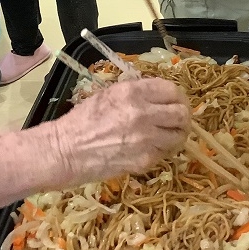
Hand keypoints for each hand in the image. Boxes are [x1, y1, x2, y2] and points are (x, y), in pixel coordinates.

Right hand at [50, 78, 189, 185]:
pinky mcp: (145, 160)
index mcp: (133, 92)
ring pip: (178, 135)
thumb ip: (136, 93)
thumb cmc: (82, 120)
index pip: (171, 90)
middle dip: (182, 116)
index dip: (177, 96)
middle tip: (177, 120)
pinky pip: (165, 153)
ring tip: (167, 136)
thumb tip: (158, 97)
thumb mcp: (108, 95)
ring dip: (175, 135)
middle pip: (181, 113)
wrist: (66, 150)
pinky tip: (151, 149)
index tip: (175, 102)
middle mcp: (143, 113)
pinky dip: (162, 151)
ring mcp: (146, 138)